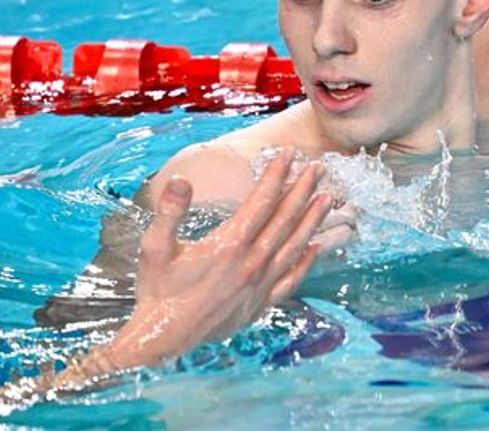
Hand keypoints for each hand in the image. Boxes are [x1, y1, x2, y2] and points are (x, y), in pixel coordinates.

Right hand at [106, 149, 331, 369]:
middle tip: (318, 168)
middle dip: (303, 190)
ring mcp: (260, 284)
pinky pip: (291, 279)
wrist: (162, 339)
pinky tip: (317, 248)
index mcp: (228, 245)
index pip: (262, 202)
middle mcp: (251, 263)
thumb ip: (169, 212)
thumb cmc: (157, 290)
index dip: (277, 175)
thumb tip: (181, 179)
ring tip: (327, 199)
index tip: (289, 154)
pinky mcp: (261, 304)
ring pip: (295, 246)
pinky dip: (306, 262)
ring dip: (312, 221)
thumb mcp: (155, 247)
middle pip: (285, 219)